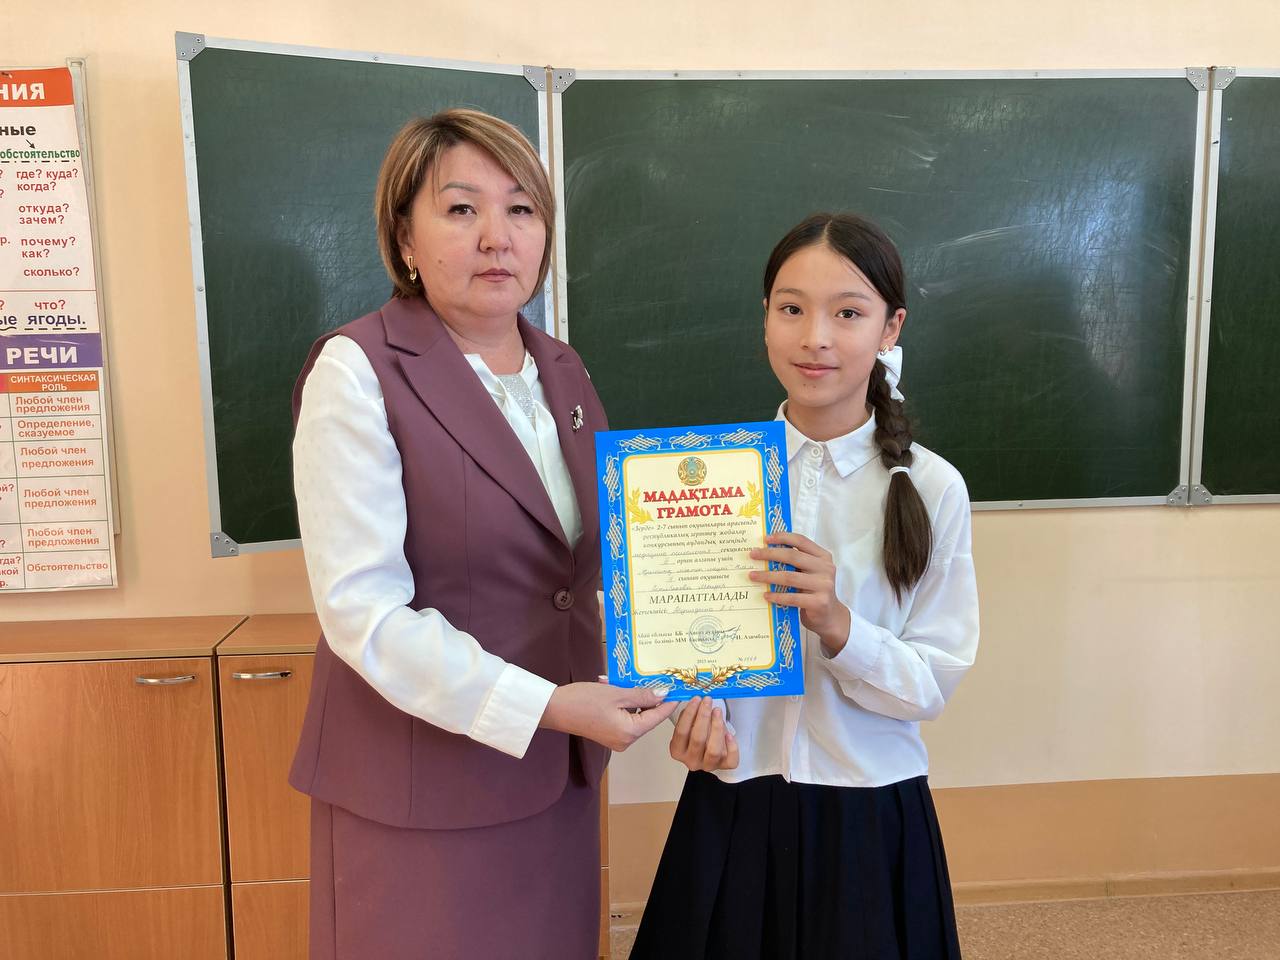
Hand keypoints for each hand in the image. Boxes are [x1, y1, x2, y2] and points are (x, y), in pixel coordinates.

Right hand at [540, 681, 678, 751]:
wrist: (554, 709)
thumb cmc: (583, 700)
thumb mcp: (617, 693)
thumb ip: (642, 695)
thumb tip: (663, 694)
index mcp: (630, 733)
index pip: (657, 716)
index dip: (669, 702)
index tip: (681, 689)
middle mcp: (625, 741)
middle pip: (646, 717)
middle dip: (647, 696)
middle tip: (653, 677)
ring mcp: (616, 739)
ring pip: (634, 715)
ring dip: (633, 697)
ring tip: (625, 679)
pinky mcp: (607, 734)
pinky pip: (623, 717)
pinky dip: (622, 702)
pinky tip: (613, 686)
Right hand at [669, 696, 738, 771]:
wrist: (709, 746)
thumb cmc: (697, 733)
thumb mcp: (689, 724)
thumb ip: (691, 715)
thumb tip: (696, 701)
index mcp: (678, 751)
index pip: (681, 732)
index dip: (689, 714)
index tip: (696, 699)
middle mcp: (691, 761)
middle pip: (698, 740)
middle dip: (703, 717)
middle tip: (707, 702)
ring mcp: (708, 766)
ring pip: (714, 751)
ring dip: (716, 728)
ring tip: (717, 711)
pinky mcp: (724, 766)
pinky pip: (730, 760)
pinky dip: (732, 746)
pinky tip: (729, 734)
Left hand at [750, 531, 850, 655]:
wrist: (830, 616)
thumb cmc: (814, 591)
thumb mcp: (810, 572)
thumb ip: (796, 562)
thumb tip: (765, 552)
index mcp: (823, 557)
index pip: (801, 541)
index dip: (783, 537)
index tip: (765, 539)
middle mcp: (825, 568)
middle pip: (792, 556)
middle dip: (769, 554)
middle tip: (753, 555)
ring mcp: (824, 586)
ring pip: (789, 577)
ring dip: (768, 576)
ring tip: (753, 576)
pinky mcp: (819, 602)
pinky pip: (792, 598)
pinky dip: (777, 596)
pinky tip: (765, 595)